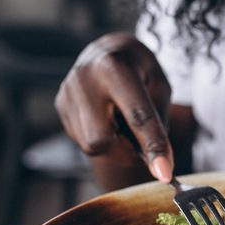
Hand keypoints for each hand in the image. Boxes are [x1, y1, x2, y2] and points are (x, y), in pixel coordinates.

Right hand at [55, 33, 173, 182]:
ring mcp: (67, 93)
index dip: (153, 147)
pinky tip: (107, 118)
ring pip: (91, 145)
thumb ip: (159, 122)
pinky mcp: (60, 105)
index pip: (137, 117)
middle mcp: (84, 80)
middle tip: (140, 142)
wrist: (107, 49)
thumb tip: (157, 163)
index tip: (164, 175)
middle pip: (102, 140)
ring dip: (115, 145)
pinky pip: (82, 140)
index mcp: (115, 68)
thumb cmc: (140, 69)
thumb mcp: (160, 86)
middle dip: (125, 151)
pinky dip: (102, 138)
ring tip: (121, 120)